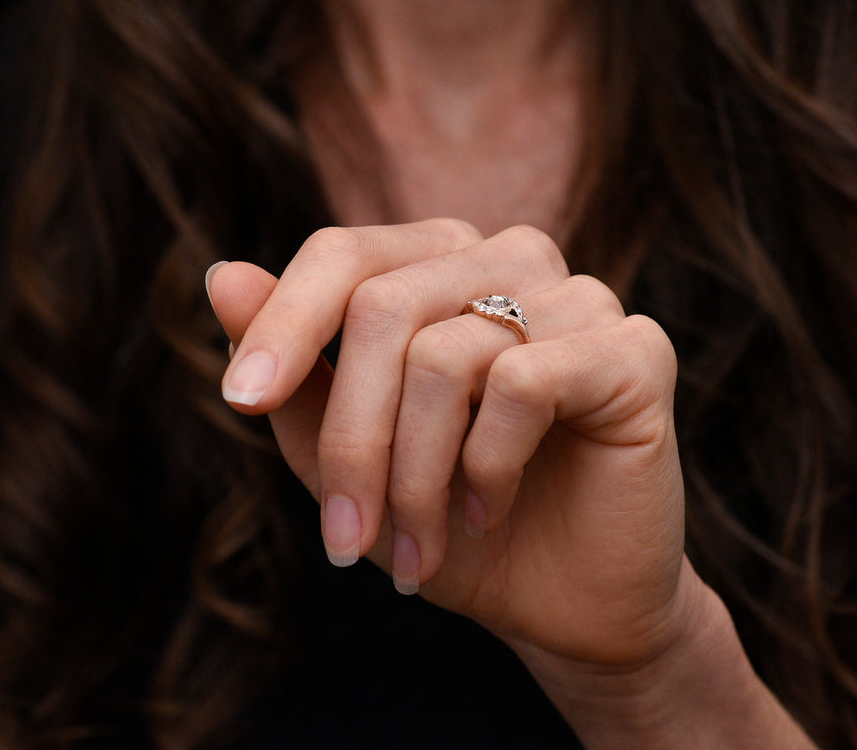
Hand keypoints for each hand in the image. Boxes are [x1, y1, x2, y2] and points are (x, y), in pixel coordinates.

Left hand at [205, 218, 689, 667]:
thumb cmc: (453, 521)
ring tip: (417, 548)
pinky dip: (487, 466)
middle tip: (346, 540)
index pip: (346, 255)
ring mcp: (582, 298)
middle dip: (351, 441)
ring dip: (413, 476)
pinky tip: (492, 509)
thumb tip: (220, 276)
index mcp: (445, 266)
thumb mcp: (352, 457)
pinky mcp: (636, 351)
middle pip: (384, 310)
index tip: (240, 404)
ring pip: (446, 355)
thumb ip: (295, 372)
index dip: (283, 323)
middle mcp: (514, 259)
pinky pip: (524, 383)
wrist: (566, 603)